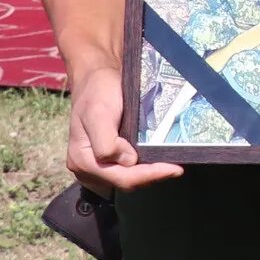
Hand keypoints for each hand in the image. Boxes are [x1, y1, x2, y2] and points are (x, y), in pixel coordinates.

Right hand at [66, 68, 180, 193]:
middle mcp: (87, 168)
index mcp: (82, 160)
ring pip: (127, 179)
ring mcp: (96, 166)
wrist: (95, 78)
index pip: (121, 178)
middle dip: (152, 176)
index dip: (149, 175)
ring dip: (149, 174)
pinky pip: (127, 171)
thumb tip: (128, 160)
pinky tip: (158, 161)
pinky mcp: (106, 160)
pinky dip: (144, 168)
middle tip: (177, 167)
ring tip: (170, 165)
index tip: (175, 169)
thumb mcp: (99, 113)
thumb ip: (107, 142)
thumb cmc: (97, 92)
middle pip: (125, 182)